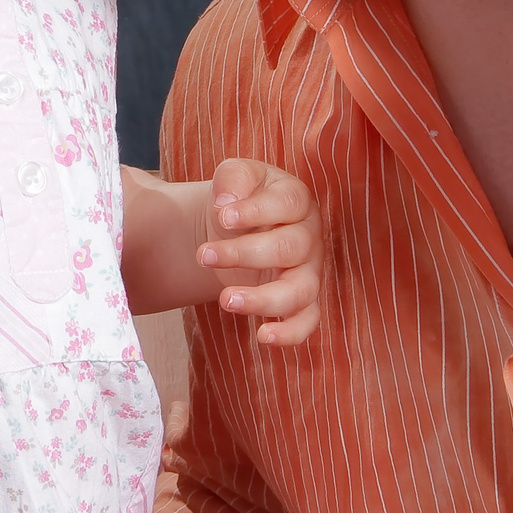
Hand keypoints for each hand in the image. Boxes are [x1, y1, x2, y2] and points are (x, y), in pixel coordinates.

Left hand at [195, 158, 321, 345]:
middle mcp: (309, 236)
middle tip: (203, 256)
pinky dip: (291, 333)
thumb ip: (233, 178)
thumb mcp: (234, 176)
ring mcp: (309, 271)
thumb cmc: (237, 198)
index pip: (287, 204)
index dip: (256, 212)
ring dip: (262, 299)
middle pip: (289, 248)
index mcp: (297, 199)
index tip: (222, 217)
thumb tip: (227, 205)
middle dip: (243, 254)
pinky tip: (263, 336)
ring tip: (225, 299)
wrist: (232, 225)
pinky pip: (308, 321)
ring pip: (300, 291)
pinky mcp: (303, 300)